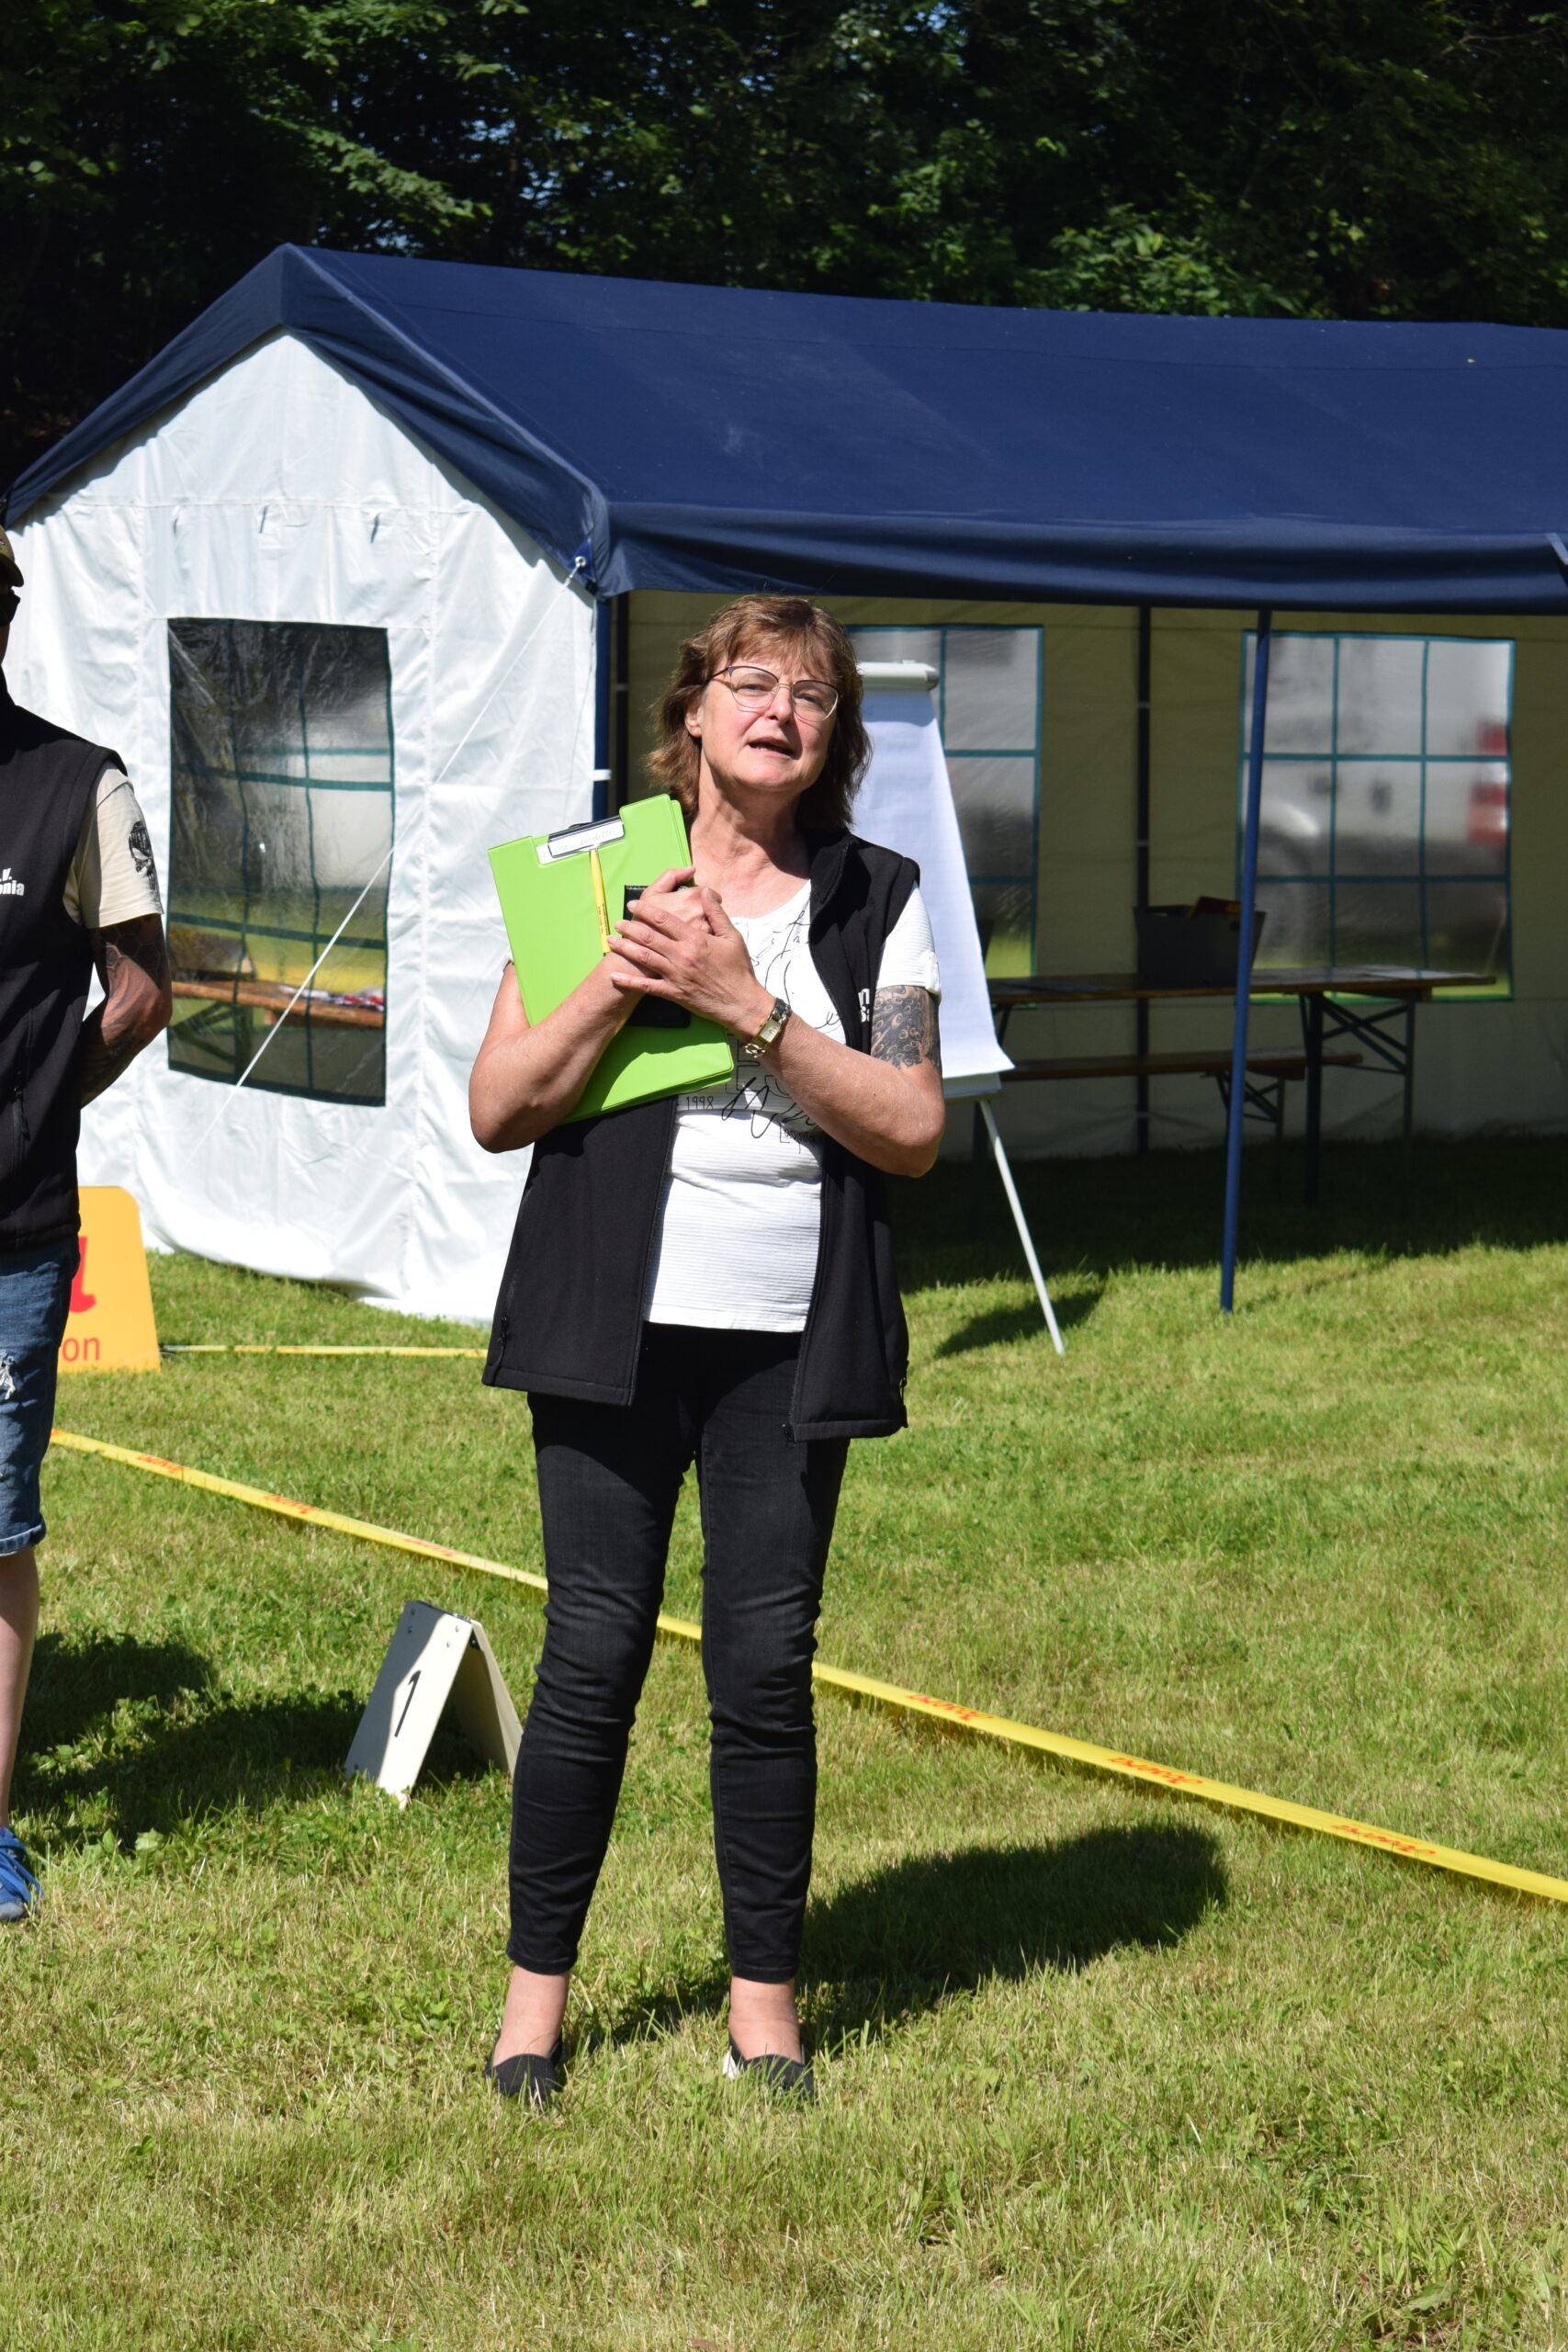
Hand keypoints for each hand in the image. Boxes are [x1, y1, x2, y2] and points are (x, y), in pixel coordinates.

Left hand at [609, 882, 772, 1036]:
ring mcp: (675, 975)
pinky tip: (615, 977)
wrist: (741, 1003)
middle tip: (617, 921)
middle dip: (630, 927)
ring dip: (625, 948)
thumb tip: (706, 891)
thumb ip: (716, 913)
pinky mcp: (673, 993)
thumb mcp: (732, 936)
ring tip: (610, 940)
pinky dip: (630, 982)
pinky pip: (647, 987)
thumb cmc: (739, 969)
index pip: (664, 919)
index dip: (646, 910)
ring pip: (644, 958)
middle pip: (649, 937)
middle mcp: (681, 955)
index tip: (634, 904)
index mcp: (695, 939)